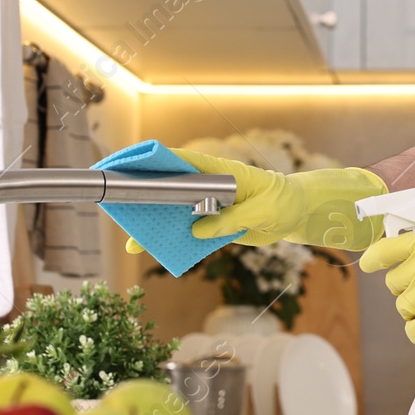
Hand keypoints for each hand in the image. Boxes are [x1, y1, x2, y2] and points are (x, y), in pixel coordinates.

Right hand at [119, 147, 389, 252]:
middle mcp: (210, 186)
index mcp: (220, 172)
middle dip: (145, 198)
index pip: (183, 161)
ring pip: (175, 213)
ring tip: (134, 244)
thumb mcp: (261, 212)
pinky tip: (160, 253)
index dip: (155, 161)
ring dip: (156, 227)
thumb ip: (231, 220)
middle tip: (118, 207)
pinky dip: (175, 242)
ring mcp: (210, 205)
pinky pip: (189, 232)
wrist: (296, 214)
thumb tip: (198, 230)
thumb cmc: (282, 202)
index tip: (128, 164)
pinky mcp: (214, 224)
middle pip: (170, 188)